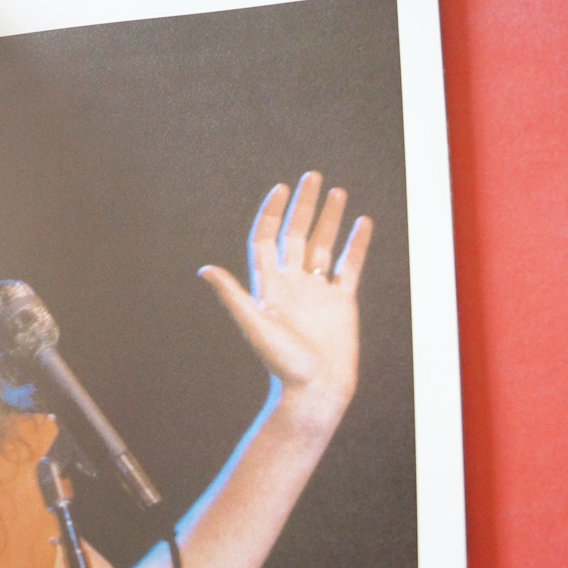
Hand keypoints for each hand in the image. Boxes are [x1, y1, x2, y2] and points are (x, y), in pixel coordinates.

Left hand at [199, 172, 371, 424]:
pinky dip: (356, 245)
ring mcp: (318, 292)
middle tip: (312, 176)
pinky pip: (349, 267)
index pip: (267, 239)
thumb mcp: (255, 326)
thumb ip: (233, 296)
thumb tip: (205, 270)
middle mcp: (292, 284)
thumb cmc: (283, 364)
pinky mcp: (342, 303)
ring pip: (323, 246)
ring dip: (329, 219)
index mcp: (269, 286)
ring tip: (337, 191)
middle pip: (296, 235)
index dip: (272, 213)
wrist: (315, 390)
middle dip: (304, 206)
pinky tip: (362, 223)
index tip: (281, 188)